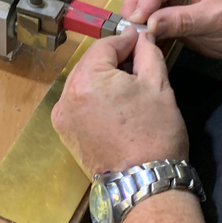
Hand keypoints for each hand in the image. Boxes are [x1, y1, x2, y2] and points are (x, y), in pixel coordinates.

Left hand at [51, 27, 187, 177]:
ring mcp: (63, 117)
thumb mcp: (158, 85)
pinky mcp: (66, 132)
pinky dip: (95, 97)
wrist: (144, 182)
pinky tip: (116, 104)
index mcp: (86, 80)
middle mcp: (66, 96)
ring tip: (129, 85)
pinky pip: (80, 103)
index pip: (104, 46)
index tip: (140, 40)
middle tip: (138, 61)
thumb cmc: (154, 134)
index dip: (125, 40)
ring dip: (104, 78)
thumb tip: (142, 40)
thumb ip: (148, 53)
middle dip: (113, 60)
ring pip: (84, 82)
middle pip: (90, 63)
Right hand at [119, 0, 221, 57]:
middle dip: (137, 3)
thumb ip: (184, 21)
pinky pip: (152, 8)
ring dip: (137, 12)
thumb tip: (150, 24)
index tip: (137, 18)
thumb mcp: (218, 19)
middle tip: (127, 26)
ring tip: (129, 31)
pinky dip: (143, 20)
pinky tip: (137, 33)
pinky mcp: (173, 1)